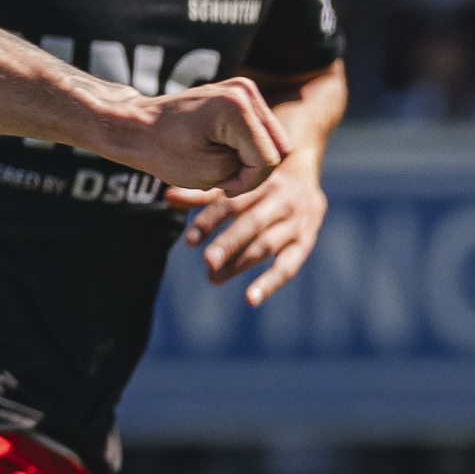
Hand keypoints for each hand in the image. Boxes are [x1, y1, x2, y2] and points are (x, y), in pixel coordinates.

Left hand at [113, 76, 288, 203]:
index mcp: (237, 108)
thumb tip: (271, 160)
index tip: (221, 186)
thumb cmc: (163, 151)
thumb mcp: (209, 173)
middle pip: (279, 147)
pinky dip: (248, 147)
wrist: (137, 126)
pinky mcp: (241, 93)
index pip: (269, 159)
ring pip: (274, 139)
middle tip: (223, 179)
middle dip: (255, 170)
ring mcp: (244, 88)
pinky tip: (223, 152)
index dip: (248, 182)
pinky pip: (262, 130)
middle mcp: (245, 91)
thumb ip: (248, 170)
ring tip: (221, 165)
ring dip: (252, 159)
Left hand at [180, 150, 328, 306]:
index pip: (233, 202)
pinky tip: (250, 299)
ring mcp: (297, 221)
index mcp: (261, 179)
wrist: (307, 174)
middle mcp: (282, 198)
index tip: (190, 240)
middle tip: (207, 262)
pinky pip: (288, 266)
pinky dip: (269, 284)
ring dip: (240, 264)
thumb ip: (202, 193)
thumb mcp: (236, 182)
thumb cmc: (258, 181)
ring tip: (213, 278)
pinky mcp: (305, 241)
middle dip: (228, 244)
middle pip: (252, 223)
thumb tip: (168, 198)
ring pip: (266, 245)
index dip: (210, 220)